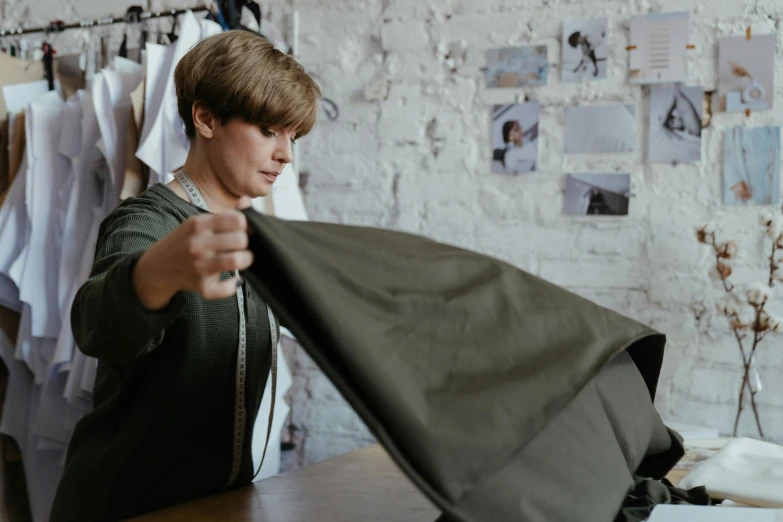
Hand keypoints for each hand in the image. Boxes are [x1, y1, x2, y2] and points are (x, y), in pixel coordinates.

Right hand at [133, 201, 252, 309]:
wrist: (156, 267)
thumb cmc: (183, 242)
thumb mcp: (197, 223)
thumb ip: (222, 215)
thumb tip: (247, 203)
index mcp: (198, 224)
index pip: (236, 220)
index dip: (245, 225)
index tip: (243, 230)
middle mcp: (198, 244)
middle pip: (240, 240)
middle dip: (246, 242)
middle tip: (241, 246)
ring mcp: (199, 266)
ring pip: (236, 261)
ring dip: (246, 260)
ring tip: (242, 258)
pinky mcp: (201, 286)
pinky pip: (226, 289)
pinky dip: (234, 284)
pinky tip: (235, 279)